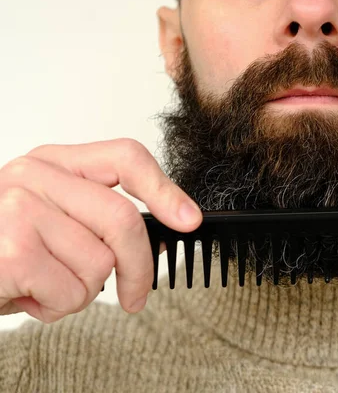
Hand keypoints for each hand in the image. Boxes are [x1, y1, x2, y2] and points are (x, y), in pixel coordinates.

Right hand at [0, 138, 201, 323]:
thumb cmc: (4, 250)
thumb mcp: (52, 221)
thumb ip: (97, 218)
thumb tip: (164, 232)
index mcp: (54, 164)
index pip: (125, 157)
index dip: (164, 189)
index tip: (190, 220)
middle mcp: (35, 177)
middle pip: (123, 220)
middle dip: (139, 268)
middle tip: (135, 295)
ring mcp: (20, 209)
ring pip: (101, 263)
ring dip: (82, 291)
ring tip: (48, 285)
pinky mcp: (11, 249)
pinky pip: (73, 292)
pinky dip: (58, 308)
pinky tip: (29, 296)